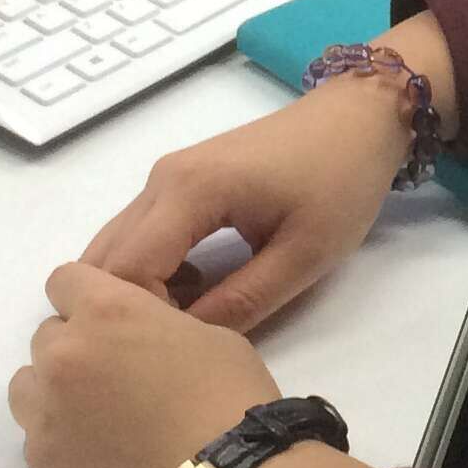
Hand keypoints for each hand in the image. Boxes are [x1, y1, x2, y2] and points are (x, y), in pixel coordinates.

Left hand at [10, 262, 279, 467]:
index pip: (64, 281)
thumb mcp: (207, 335)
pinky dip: (63, 442)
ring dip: (55, 393)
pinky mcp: (42, 467)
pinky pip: (37, 440)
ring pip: (28, 388)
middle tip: (118, 378)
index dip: (89, 299)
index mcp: (105, 312)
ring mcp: (45, 416)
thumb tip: (136, 344)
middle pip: (46, 337)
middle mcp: (63, 357)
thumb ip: (152, 326)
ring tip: (100, 421)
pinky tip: (104, 460)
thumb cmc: (231, 401)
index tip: (113, 323)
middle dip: (77, 348)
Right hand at [79, 9, 456, 331]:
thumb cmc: (341, 181)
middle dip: (129, 309)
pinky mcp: (179, 181)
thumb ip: (243, 303)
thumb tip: (187, 345)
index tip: (183, 350)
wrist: (360, 117)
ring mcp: (166, 176)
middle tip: (177, 346)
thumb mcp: (304, 255)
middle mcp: (161, 179)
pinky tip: (194, 294)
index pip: (126, 271)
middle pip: (107, 259)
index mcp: (189, 190)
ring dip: (139, 290)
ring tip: (189, 323)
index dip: (142, 320)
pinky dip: (151, 270)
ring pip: (119, 246)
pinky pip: (141, 234)